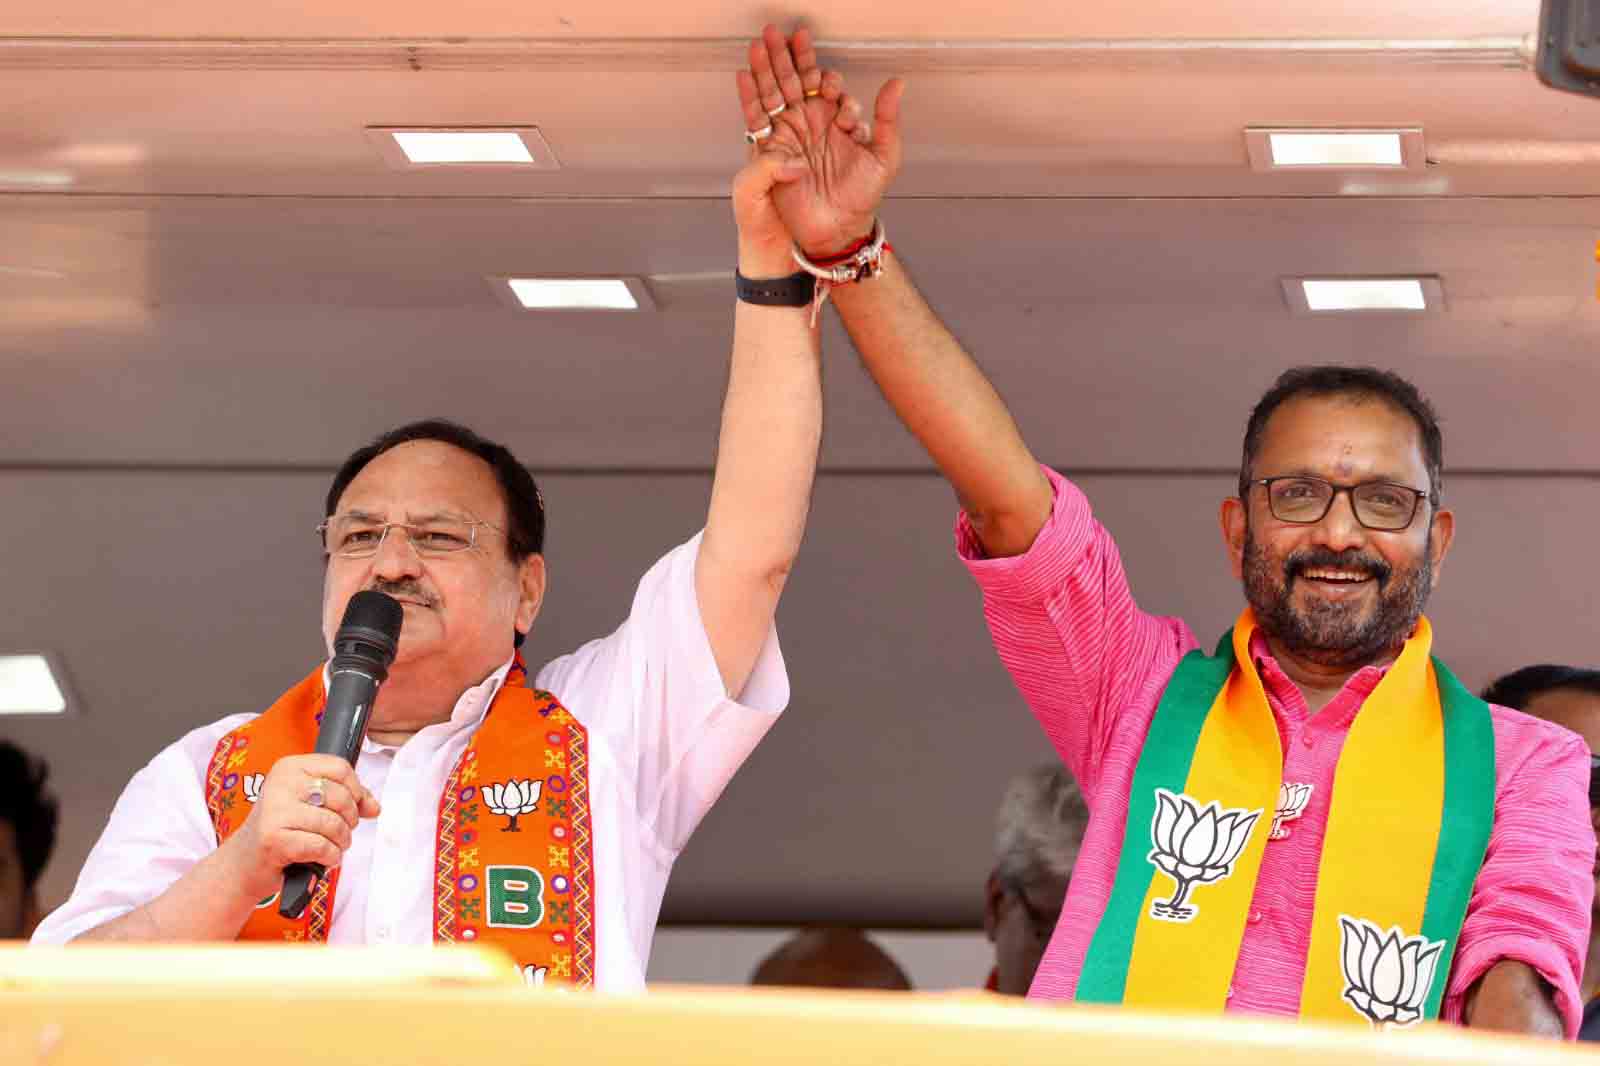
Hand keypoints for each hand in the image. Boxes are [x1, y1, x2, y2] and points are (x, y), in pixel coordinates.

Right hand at [218, 754, 379, 902]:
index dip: (356, 790)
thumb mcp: (310, 805)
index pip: (340, 767)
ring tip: (332, 846)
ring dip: (341, 842)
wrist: (244, 862)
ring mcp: (275, 811)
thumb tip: (374, 806)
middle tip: (342, 831)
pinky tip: (323, 858)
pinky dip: (330, 856)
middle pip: (341, 796)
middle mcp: (280, 784)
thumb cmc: (280, 830)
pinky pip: (321, 846)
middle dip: (350, 820)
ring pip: (333, 823)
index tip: (356, 805)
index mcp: (290, 767)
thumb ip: (345, 800)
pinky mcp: (273, 838)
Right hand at [733, 25, 904, 265]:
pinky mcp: (771, 150)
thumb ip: (889, 119)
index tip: (829, 81)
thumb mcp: (885, 156)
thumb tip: (897, 83)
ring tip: (761, 43)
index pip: (823, 81)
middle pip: (794, 78)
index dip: (821, 70)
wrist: (839, 229)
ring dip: (766, 67)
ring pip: (774, 91)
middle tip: (778, 32)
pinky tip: (745, 75)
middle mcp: (810, 121)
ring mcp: (789, 133)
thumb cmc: (862, 196)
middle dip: (785, 54)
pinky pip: (757, 119)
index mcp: (834, 117)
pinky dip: (749, 97)